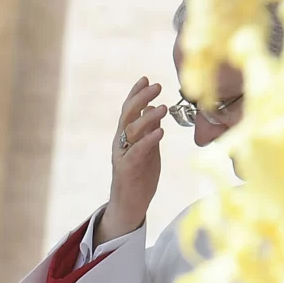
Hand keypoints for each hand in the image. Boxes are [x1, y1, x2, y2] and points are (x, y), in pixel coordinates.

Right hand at [101, 78, 166, 238]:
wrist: (129, 205)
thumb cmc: (140, 176)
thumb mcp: (148, 149)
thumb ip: (149, 130)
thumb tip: (154, 108)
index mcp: (125, 136)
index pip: (128, 109)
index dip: (136, 93)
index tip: (146, 78)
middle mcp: (121, 142)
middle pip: (127, 114)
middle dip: (141, 98)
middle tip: (156, 85)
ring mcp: (122, 155)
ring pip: (132, 130)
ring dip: (148, 117)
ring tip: (163, 107)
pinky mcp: (127, 169)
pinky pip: (138, 151)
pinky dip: (149, 140)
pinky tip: (161, 131)